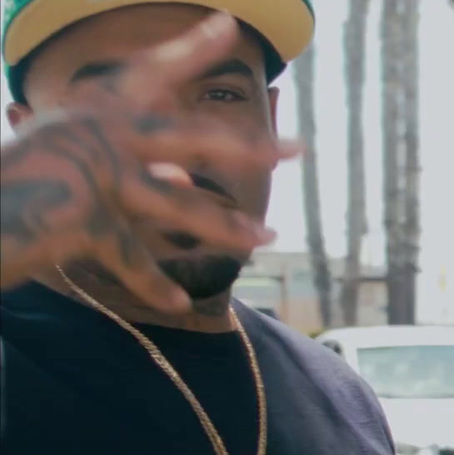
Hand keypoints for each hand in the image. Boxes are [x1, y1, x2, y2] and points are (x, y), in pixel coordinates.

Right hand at [0, 12, 294, 310]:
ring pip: (180, 204)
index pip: (147, 75)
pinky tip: (183, 302)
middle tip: (299, 149)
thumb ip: (135, 169)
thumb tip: (186, 176)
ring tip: (267, 237)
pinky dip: (155, 285)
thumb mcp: (79, 166)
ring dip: (226, 225)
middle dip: (246, 146)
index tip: (226, 24)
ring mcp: (93, 176)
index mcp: (91, 114)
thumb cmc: (19, 190)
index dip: (188, 50)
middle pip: (189, 138)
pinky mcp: (85, 221)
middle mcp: (97, 136)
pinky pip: (133, 261)